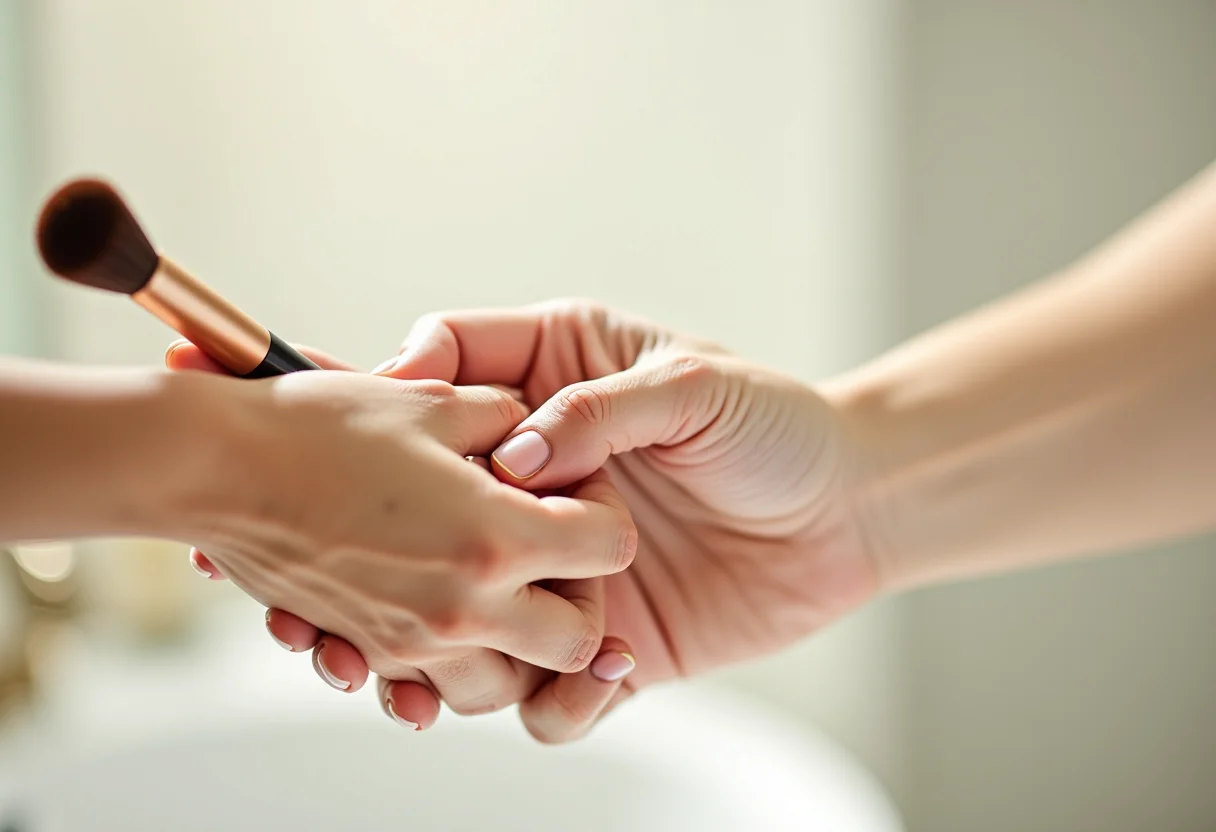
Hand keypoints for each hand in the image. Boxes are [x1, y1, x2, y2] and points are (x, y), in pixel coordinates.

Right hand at [168, 343, 639, 740]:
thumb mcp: (437, 400)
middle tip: (548, 551)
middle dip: (580, 599)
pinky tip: (439, 610)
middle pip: (576, 640)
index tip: (571, 487)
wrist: (212, 466)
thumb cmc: (322, 423)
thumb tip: (535, 433)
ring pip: (507, 682)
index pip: (607, 547)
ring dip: (518, 642)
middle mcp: (465, 605)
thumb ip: (510, 416)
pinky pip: (432, 686)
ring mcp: (415, 640)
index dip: (601, 511)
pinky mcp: (372, 648)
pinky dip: (447, 662)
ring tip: (496, 583)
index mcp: (496, 537)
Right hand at [273, 299, 881, 736]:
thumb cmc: (773, 423)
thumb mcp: (688, 382)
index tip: (388, 429)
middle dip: (403, 547)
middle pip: (435, 510)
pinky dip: (553, 701)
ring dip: (458, 650)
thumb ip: (596, 409)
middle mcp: (540, 483)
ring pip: (468, 615)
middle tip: (392, 577)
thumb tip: (513, 461)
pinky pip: (546, 690)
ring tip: (472, 657)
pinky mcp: (600, 638)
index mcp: (551, 386)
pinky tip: (595, 680)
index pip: (448, 377)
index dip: (408, 398)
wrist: (847, 510)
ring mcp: (561, 565)